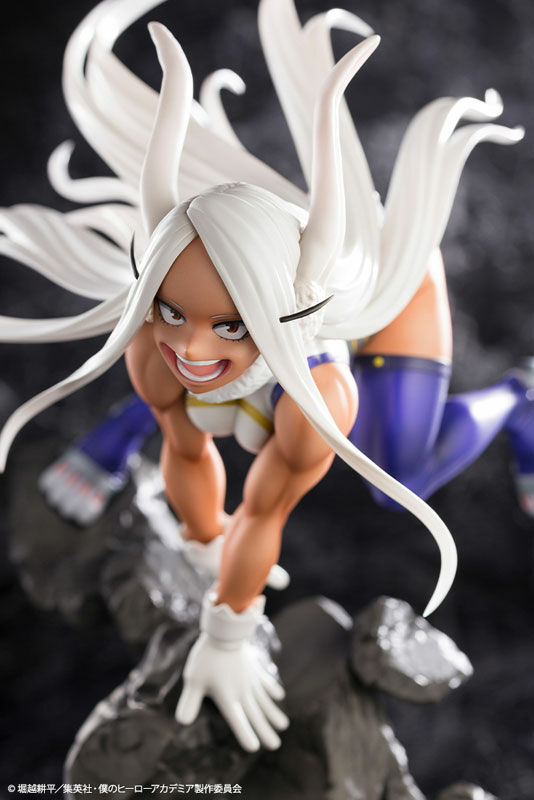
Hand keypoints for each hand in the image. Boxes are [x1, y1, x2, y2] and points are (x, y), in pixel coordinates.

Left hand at [175, 591, 288, 750]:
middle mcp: (243, 692)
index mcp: (228, 698)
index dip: (245, 735)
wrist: (225, 630)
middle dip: (265, 731)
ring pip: (264, 700)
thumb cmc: (207, 656)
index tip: (254, 747)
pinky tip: (279, 696)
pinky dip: (273, 689)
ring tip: (283, 725)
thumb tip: (182, 722)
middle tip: (276, 745)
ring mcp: (250, 680)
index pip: (237, 721)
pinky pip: (265, 681)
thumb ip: (189, 702)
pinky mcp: (253, 667)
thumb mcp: (193, 680)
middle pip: (255, 715)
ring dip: (273, 713)